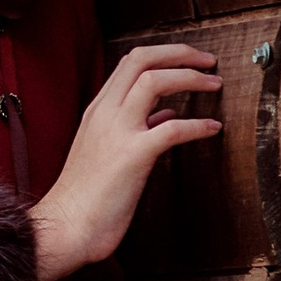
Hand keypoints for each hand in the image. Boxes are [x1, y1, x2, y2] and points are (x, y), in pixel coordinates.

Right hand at [27, 44, 220, 280]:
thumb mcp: (106, 151)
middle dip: (181, 53)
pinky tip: (212, 128)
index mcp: (98, 110)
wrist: (66, 227)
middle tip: (209, 61)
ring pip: (155, 81)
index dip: (165, 54)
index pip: (131, 62)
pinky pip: (172, 128)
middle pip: (142, 59)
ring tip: (214, 84)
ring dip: (190, 77)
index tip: (190, 59)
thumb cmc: (86, 197)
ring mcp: (117, 132)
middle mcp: (105, 113)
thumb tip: (165, 114)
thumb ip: (134, 127)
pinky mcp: (133, 156)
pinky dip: (198, 124)